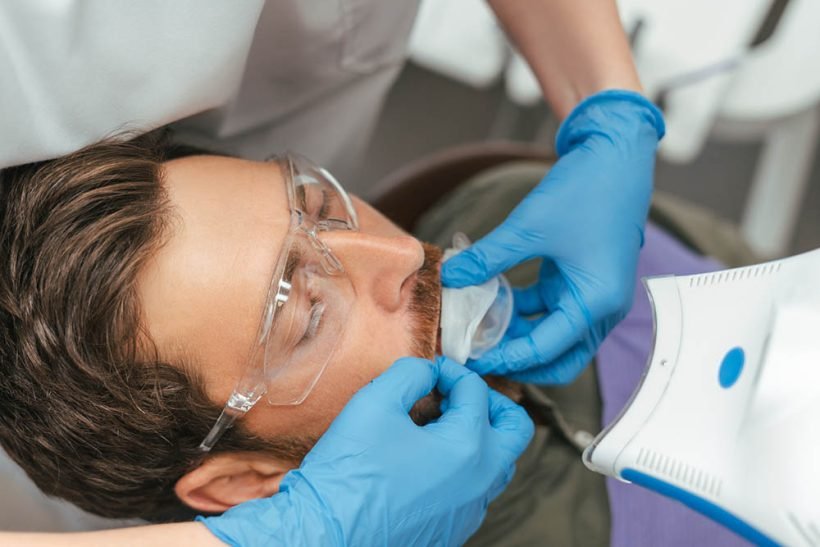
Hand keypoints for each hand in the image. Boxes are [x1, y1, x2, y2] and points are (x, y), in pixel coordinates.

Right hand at [199, 356, 533, 546]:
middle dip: (491, 402)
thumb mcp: (376, 402)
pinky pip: (475, 490)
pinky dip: (464, 466)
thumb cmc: (350, 471)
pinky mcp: (452, 529)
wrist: (325, 533)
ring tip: (440, 424)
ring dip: (478, 435)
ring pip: (498, 463)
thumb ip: (411, 373)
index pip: (476, 391)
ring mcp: (469, 511)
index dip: (451, 370)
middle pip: (515, 429)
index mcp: (468, 447)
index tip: (429, 370)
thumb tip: (429, 371)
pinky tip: (427, 459)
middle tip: (458, 395)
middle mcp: (480, 482)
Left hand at [442, 90, 664, 384]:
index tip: (469, 360)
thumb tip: (450, 277)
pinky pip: (553, 312)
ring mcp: (595, 296)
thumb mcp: (529, 227)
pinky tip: (494, 303)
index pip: (547, 349)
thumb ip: (488, 258)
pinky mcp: (584, 282)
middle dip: (518, 362)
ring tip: (478, 330)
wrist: (616, 156)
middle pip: (558, 358)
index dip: (505, 359)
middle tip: (476, 355)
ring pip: (555, 338)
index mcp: (597, 301)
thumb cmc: (586, 189)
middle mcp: (602, 307)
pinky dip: (526, 314)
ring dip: (520, 337)